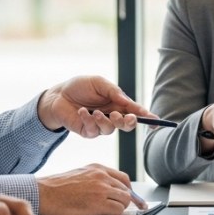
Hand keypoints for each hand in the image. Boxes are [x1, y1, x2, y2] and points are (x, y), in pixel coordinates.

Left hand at [37, 75, 153, 136]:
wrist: (58, 95)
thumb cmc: (79, 87)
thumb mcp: (99, 83)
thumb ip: (114, 91)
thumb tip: (126, 101)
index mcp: (118, 103)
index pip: (136, 111)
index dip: (147, 117)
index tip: (156, 121)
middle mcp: (112, 115)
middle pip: (127, 125)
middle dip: (129, 122)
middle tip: (126, 117)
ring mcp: (100, 125)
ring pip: (111, 129)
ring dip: (106, 121)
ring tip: (96, 112)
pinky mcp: (88, 131)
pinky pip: (93, 130)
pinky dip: (88, 120)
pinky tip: (81, 111)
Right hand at [37, 164, 136, 214]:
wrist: (43, 193)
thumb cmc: (57, 188)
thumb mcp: (80, 175)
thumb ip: (96, 180)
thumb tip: (109, 192)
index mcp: (98, 168)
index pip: (123, 178)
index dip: (126, 190)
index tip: (127, 199)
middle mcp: (102, 176)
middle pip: (126, 190)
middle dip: (123, 201)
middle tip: (115, 209)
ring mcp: (101, 189)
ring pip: (125, 200)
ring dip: (118, 209)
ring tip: (105, 212)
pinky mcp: (98, 203)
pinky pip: (118, 210)